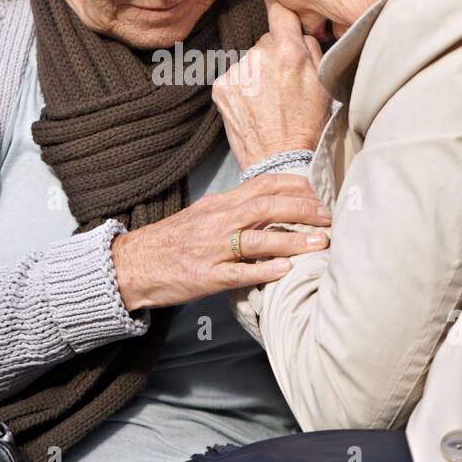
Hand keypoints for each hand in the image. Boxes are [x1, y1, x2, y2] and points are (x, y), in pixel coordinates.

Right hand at [111, 173, 332, 310]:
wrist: (132, 264)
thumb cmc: (171, 241)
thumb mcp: (203, 216)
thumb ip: (235, 210)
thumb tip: (271, 207)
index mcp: (219, 204)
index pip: (263, 185)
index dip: (295, 187)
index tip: (319, 193)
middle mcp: (218, 222)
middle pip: (266, 206)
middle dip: (303, 210)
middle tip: (329, 218)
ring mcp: (212, 249)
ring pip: (258, 239)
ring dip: (293, 240)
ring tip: (320, 243)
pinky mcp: (206, 276)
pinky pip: (239, 272)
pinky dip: (263, 270)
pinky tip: (286, 270)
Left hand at [212, 1, 332, 172]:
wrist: (280, 161)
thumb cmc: (308, 125)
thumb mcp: (323, 83)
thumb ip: (312, 49)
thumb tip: (299, 31)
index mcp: (288, 50)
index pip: (280, 12)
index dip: (283, 18)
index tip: (283, 24)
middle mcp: (259, 55)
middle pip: (264, 42)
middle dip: (272, 56)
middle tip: (281, 85)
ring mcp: (237, 71)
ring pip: (248, 62)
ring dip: (255, 75)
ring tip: (267, 101)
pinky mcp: (221, 87)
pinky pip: (233, 78)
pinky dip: (241, 89)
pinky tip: (253, 107)